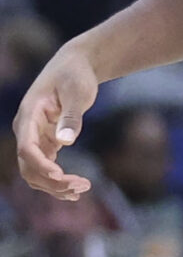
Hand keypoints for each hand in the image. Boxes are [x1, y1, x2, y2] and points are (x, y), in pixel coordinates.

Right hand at [14, 42, 99, 198]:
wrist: (75, 66)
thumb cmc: (76, 75)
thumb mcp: (78, 92)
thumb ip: (71, 116)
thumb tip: (65, 142)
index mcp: (29, 115)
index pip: (26, 147)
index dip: (39, 164)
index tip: (59, 175)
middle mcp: (26, 130)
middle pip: (29, 165)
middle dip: (52, 181)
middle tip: (82, 187)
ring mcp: (34, 137)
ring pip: (35, 171)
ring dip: (54, 185)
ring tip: (82, 190)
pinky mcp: (44, 142)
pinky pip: (45, 167)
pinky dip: (57, 180)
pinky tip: (75, 190)